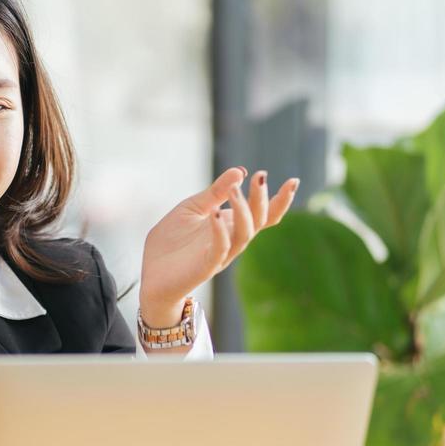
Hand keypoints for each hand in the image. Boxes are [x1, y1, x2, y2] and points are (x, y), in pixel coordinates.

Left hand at [139, 168, 298, 325]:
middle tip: (260, 177)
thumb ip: (215, 192)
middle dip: (262, 199)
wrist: (151, 274)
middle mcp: (232, 241)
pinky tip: (217, 214)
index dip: (280, 201)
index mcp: (232, 226)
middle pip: (259, 222)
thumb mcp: (193, 208)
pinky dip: (221, 231)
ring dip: (243, 211)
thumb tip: (240, 171)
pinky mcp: (205, 267)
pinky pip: (220, 250)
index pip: (263, 214)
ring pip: (244, 235)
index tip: (293, 181)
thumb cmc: (172, 242)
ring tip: (235, 190)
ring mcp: (220, 255)